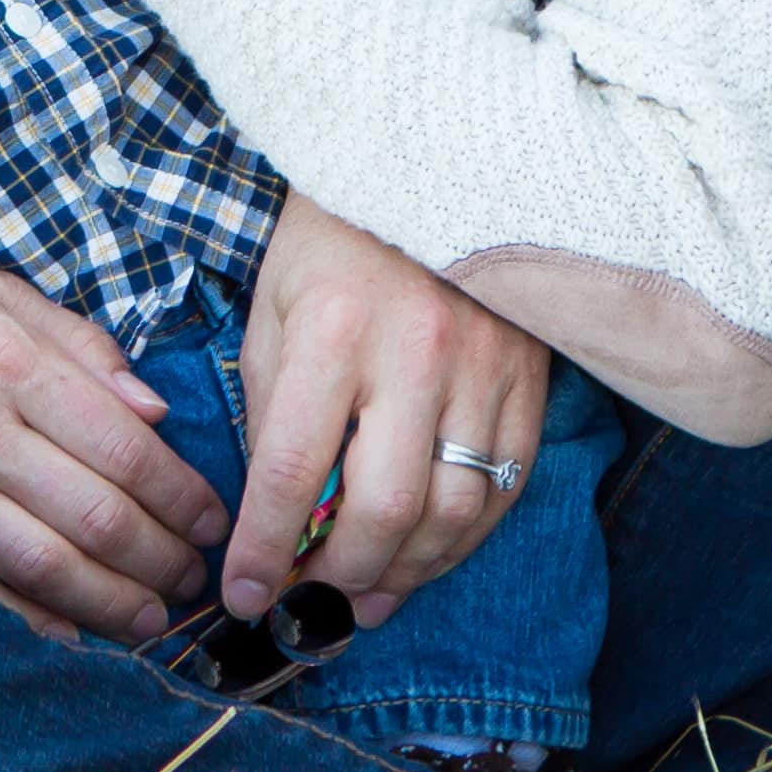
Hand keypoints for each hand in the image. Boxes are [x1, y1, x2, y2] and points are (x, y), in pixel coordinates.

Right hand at [0, 233, 228, 639]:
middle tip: (197, 578)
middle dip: (161, 557)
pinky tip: (74, 634)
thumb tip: (155, 412)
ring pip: (43, 562)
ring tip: (154, 619)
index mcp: (8, 361)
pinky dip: (31, 616)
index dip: (182, 494)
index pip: (124, 446)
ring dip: (112, 601)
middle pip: (95, 514)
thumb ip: (79, 346)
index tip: (214, 519)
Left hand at [229, 189, 558, 623]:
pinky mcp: (528, 380)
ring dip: (406, 573)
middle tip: (308, 607)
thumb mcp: (272, 307)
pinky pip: (505, 488)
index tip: (243, 593)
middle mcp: (415, 354)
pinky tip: (424, 555)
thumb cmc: (331, 240)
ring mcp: (484, 370)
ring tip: (364, 598)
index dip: (264, 548)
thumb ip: (270, 408)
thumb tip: (275, 514)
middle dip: (339, 577)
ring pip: (454, 512)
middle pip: (383, 508)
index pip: (292, 471)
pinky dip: (463, 540)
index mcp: (333, 331)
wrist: (427, 164)